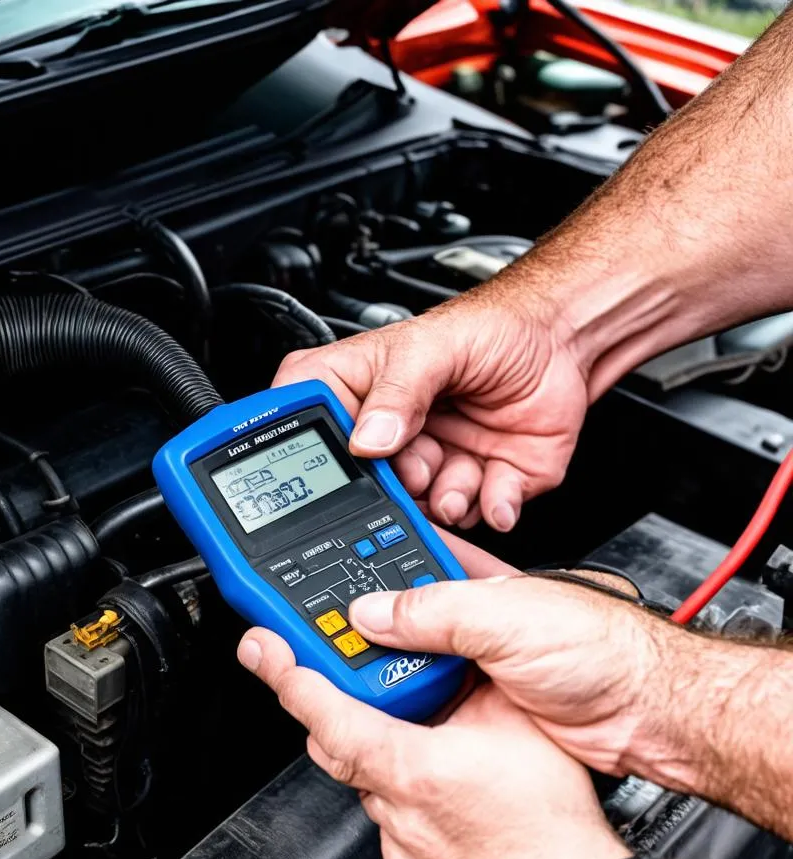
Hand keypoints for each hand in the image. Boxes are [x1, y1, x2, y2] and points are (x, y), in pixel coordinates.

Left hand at [237, 628, 627, 858]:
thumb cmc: (550, 828)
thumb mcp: (517, 723)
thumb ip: (474, 678)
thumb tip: (455, 650)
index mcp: (409, 766)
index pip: (325, 712)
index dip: (288, 675)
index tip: (262, 650)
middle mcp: (394, 809)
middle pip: (333, 746)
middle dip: (333, 707)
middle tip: (344, 677)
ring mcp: (400, 844)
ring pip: (366, 783)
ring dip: (380, 752)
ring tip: (424, 734)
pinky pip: (391, 818)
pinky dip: (404, 792)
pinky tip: (443, 785)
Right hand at [273, 293, 587, 530]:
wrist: (563, 341)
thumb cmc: (496, 327)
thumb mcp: (435, 346)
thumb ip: (399, 390)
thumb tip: (366, 438)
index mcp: (361, 390)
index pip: (310, 422)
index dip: (319, 449)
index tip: (349, 458)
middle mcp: (391, 432)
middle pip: (366, 483)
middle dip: (397, 486)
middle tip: (417, 467)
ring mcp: (433, 460)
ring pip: (420, 507)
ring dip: (444, 497)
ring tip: (462, 472)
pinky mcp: (477, 483)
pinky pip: (475, 515)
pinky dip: (490, 506)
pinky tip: (496, 483)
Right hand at [344, 575, 690, 776]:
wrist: (648, 715)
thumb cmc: (605, 649)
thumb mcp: (507, 618)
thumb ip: (435, 612)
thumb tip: (374, 612)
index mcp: (479, 578)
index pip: (407, 556)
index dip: (366, 560)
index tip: (322, 570)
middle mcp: (474, 618)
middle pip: (398, 615)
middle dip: (363, 623)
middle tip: (322, 632)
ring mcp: (476, 664)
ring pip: (407, 661)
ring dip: (379, 667)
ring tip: (341, 669)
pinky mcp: (480, 707)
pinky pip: (426, 702)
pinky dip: (400, 705)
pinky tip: (380, 707)